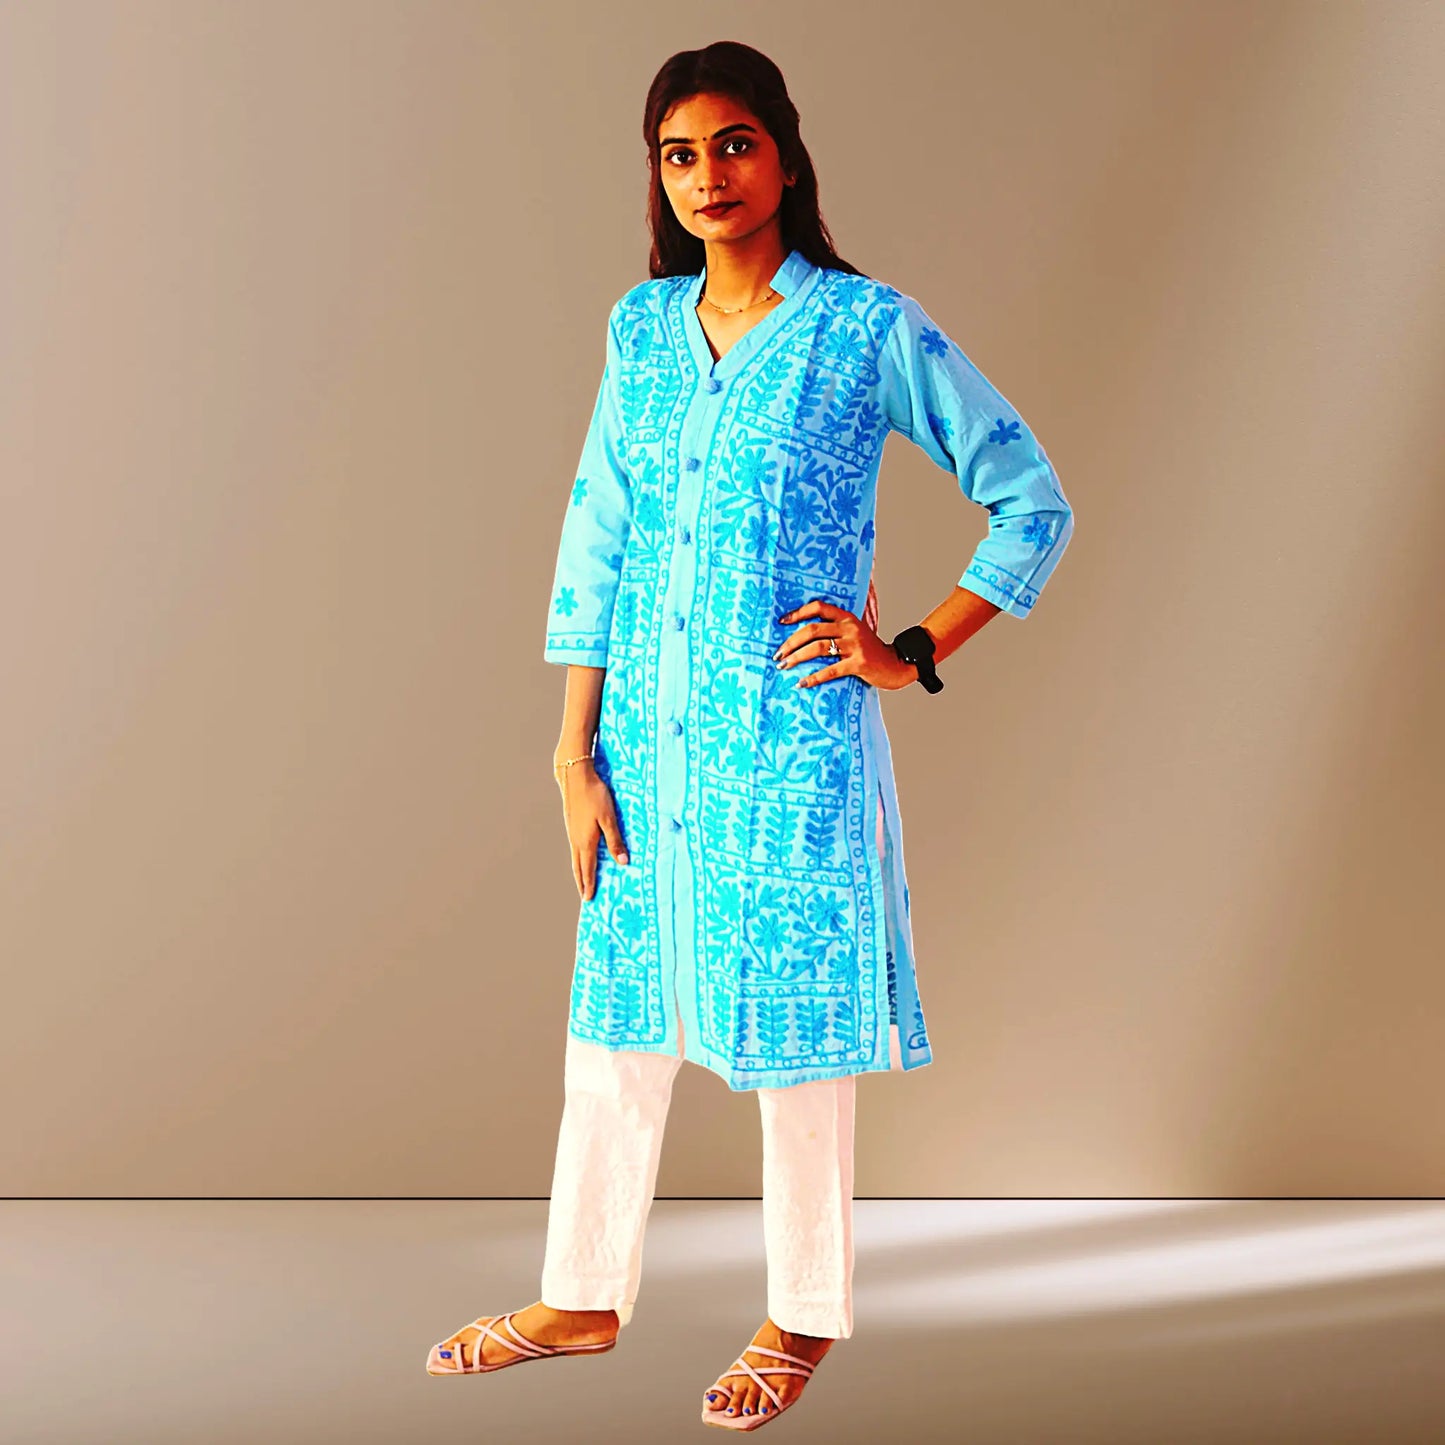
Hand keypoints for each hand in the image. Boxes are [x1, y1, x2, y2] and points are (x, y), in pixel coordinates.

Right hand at [553, 759, 629, 899]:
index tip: (589, 899)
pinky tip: (581, 857)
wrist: (575, 776)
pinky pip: (575, 848)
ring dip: (579, 872)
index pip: (588, 869)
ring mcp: (572, 832)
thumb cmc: (595, 795)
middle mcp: (576, 840)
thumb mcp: (609, 818)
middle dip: (582, 883)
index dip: (589, 884)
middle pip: (578, 867)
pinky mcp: (572, 824)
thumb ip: (615, 840)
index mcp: (586, 841)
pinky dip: (578, 859)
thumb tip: (622, 862)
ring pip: (575, 858)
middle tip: (585, 897)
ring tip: (582, 882)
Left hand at [772, 600, 920, 690]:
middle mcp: (850, 628)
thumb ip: (835, 631)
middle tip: (778, 654)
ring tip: (784, 666)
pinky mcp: (859, 663)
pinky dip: (814, 677)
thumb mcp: (854, 633)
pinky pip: (830, 670)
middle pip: (812, 630)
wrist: (897, 664)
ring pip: (818, 648)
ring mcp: (855, 645)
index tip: (782, 622)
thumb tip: (802, 639)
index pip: (819, 607)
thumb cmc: (870, 651)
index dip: (798, 613)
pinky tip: (802, 683)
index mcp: (847, 617)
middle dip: (791, 642)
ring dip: (797, 657)